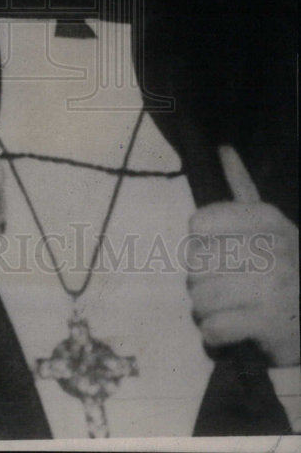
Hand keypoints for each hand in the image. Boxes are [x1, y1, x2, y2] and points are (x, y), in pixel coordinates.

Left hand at [187, 145, 298, 365]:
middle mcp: (270, 248)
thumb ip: (242, 186)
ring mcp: (272, 287)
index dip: (200, 246)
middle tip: (222, 291)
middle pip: (195, 263)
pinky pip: (215, 328)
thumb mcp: (270, 224)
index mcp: (266, 218)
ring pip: (201, 297)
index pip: (198, 225)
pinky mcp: (269, 324)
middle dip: (201, 283)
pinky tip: (230, 332)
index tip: (219, 257)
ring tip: (225, 311)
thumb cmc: (287, 268)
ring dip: (206, 311)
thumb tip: (222, 147)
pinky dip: (215, 335)